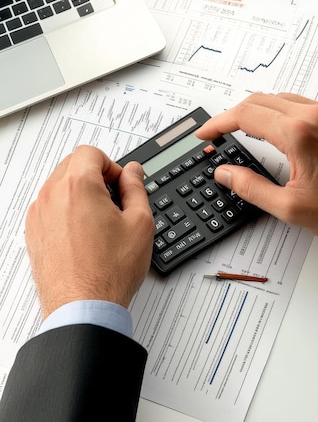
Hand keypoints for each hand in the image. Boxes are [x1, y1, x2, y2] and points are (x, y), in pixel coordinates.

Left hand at [25, 145, 154, 318]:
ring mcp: (39, 215)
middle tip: (112, 199)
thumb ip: (136, 188)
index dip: (111, 164)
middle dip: (94, 175)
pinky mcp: (33, 233)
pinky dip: (65, 210)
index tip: (120, 183)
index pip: (91, 152)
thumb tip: (133, 172)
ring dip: (79, 192)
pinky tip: (84, 233)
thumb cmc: (108, 272)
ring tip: (99, 220)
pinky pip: (49, 207)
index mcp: (77, 186)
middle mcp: (52, 196)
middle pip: (72, 165)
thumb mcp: (140, 223)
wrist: (83, 309)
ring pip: (59, 185)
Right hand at [196, 93, 317, 237]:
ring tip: (240, 128)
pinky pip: (297, 102)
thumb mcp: (292, 208)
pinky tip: (272, 126)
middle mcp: (314, 115)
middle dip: (233, 115)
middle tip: (218, 132)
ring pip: (277, 98)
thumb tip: (226, 174)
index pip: (245, 115)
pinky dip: (276, 110)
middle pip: (258, 100)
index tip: (205, 132)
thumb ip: (252, 189)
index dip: (219, 123)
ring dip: (254, 110)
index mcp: (299, 134)